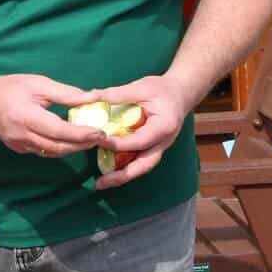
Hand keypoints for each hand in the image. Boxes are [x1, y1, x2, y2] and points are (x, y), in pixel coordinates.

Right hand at [0, 73, 106, 157]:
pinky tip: (72, 141)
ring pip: (52, 153)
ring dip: (73, 148)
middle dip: (82, 144)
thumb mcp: (38, 83)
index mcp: (26, 116)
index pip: (59, 130)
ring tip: (91, 140)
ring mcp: (19, 145)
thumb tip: (92, 98)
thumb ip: (65, 93)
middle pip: (58, 147)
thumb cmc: (10, 88)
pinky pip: (44, 151)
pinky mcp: (19, 149)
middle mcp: (22, 135)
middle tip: (102, 138)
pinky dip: (60, 148)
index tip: (101, 132)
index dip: (81, 134)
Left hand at [84, 74, 198, 189]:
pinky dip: (125, 168)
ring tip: (101, 183)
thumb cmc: (162, 89)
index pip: (139, 141)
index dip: (118, 144)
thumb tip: (90, 97)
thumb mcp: (141, 87)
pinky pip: (139, 161)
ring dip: (122, 176)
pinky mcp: (153, 148)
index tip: (98, 140)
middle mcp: (164, 142)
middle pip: (144, 165)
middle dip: (122, 176)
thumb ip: (117, 94)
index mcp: (163, 127)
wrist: (180, 94)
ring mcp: (160, 148)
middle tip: (100, 183)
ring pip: (142, 167)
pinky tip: (108, 171)